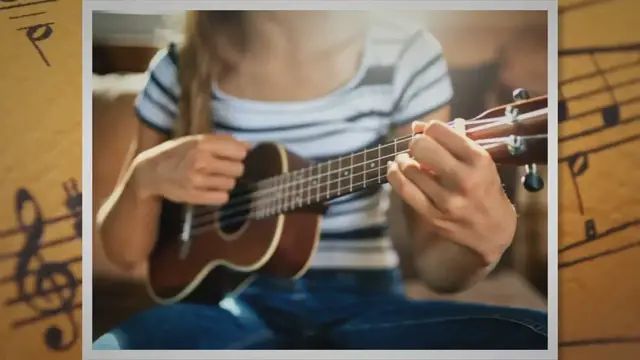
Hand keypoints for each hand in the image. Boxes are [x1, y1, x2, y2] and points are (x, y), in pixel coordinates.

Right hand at [134, 134, 249, 204]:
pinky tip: (210, 189)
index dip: (238, 154)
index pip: (239, 151)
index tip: (231, 156)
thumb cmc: (176, 153)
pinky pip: (222, 198)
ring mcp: (197, 180)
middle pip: (238, 169)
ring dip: (225, 182)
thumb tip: (248, 146)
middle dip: (233, 169)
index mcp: (202, 143)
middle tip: (221, 168)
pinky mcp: (194, 196)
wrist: (150, 171)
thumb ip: (222, 141)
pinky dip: (219, 194)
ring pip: (231, 184)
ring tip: (212, 178)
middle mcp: (201, 161)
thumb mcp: (196, 140)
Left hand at [387, 120, 516, 264]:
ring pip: (410, 169)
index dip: (430, 128)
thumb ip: (452, 141)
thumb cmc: (485, 187)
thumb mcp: (480, 161)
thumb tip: (417, 125)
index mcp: (478, 160)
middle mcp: (464, 179)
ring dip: (403, 159)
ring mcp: (447, 200)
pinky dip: (395, 175)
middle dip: (416, 143)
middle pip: (422, 148)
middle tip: (417, 146)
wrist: (492, 231)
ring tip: (405, 159)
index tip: (429, 132)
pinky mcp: (433, 215)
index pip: (440, 132)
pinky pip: (404, 190)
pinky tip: (395, 169)